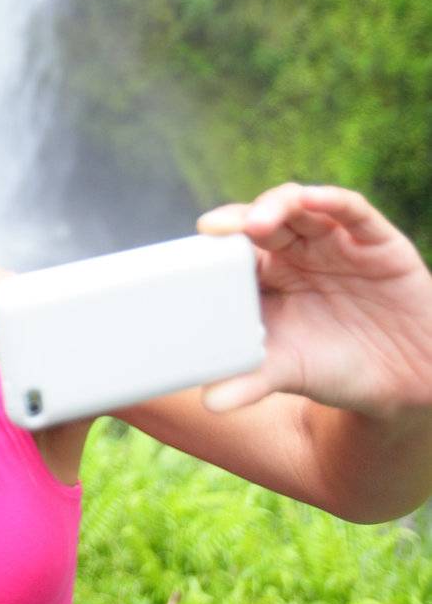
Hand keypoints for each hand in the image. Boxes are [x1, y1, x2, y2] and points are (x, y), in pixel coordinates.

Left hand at [196, 182, 431, 415]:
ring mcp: (336, 242)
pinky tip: (312, 200)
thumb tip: (210, 403)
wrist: (406, 383)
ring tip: (257, 223)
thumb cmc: (336, 368)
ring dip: (277, 207)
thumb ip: (251, 380)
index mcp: (270, 276)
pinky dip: (330, 200)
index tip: (195, 245)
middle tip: (217, 229)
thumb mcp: (290, 372)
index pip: (237, 248)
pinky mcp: (376, 242)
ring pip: (301, 207)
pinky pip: (352, 210)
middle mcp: (299, 252)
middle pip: (263, 220)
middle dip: (241, 220)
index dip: (217, 243)